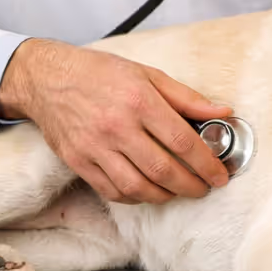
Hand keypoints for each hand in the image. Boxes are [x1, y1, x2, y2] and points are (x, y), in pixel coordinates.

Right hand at [0, 38, 232, 204]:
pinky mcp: (78, 162)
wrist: (48, 78)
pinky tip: (147, 191)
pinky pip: (112, 191)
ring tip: (179, 192)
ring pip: (138, 188)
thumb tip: (222, 112)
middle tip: (205, 188)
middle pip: (163, 170)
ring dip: (165, 196)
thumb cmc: (101, 73)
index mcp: (139, 101)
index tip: (220, 175)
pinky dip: (134, 197)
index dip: (206, 164)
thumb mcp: (148, 74)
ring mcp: (95, 147)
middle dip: (191, 186)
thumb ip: (186, 97)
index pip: (182, 142)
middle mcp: (117, 127)